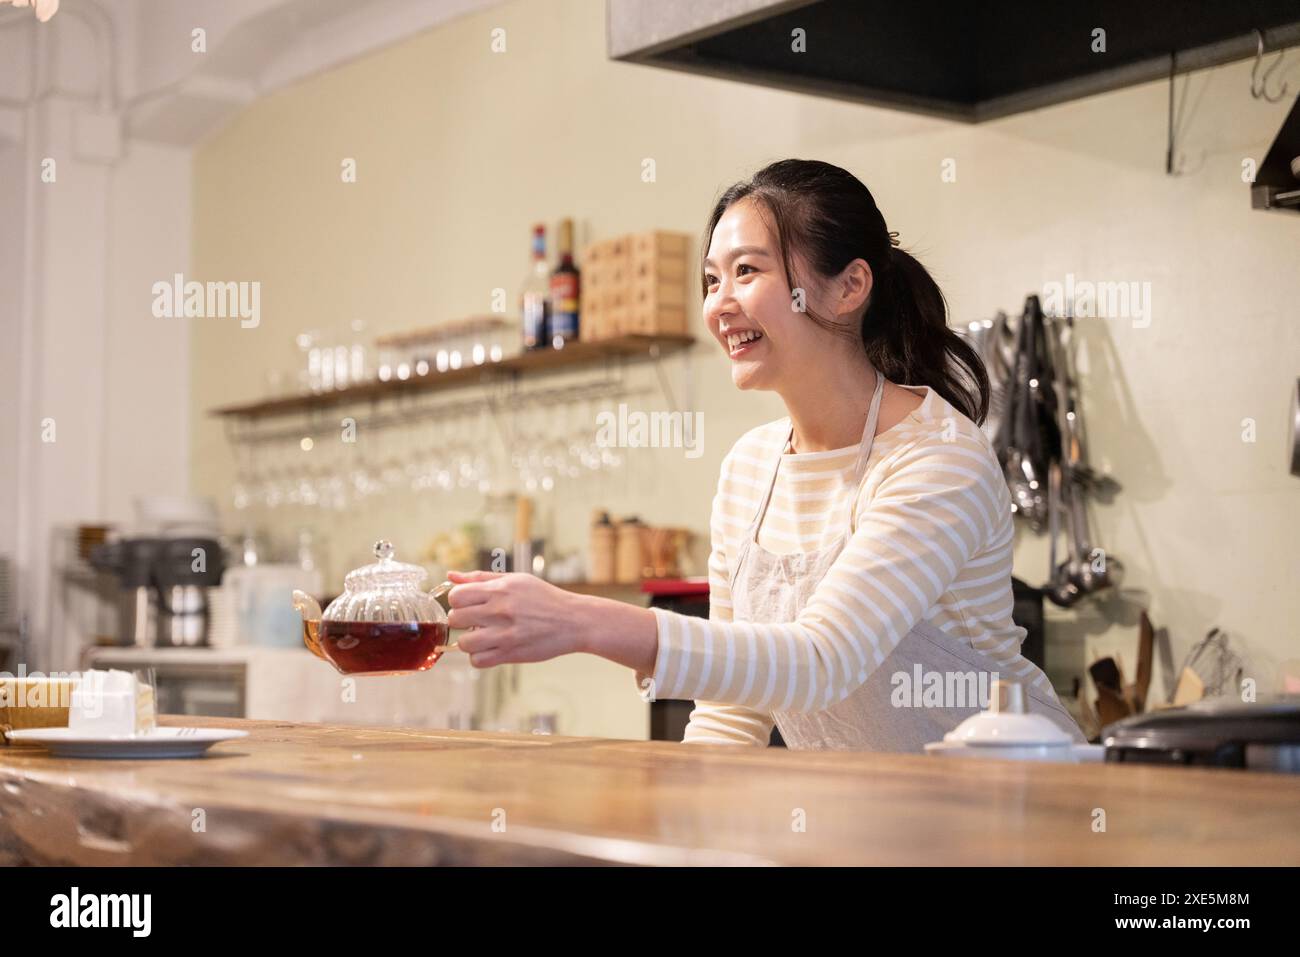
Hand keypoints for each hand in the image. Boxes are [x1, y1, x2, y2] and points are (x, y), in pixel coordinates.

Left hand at [445, 570, 584, 667]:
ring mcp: (505, 634)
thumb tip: (451, 576)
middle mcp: (501, 610)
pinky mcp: (511, 653)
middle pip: (455, 619)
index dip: (458, 601)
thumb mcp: (515, 580)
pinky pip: (478, 661)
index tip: (468, 604)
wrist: (574, 620)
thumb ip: (481, 578)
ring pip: (464, 643)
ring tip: (482, 637)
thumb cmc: (544, 598)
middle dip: (461, 620)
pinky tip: (490, 649)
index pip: (457, 596)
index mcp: (500, 590)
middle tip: (475, 621)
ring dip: (469, 641)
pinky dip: (479, 657)